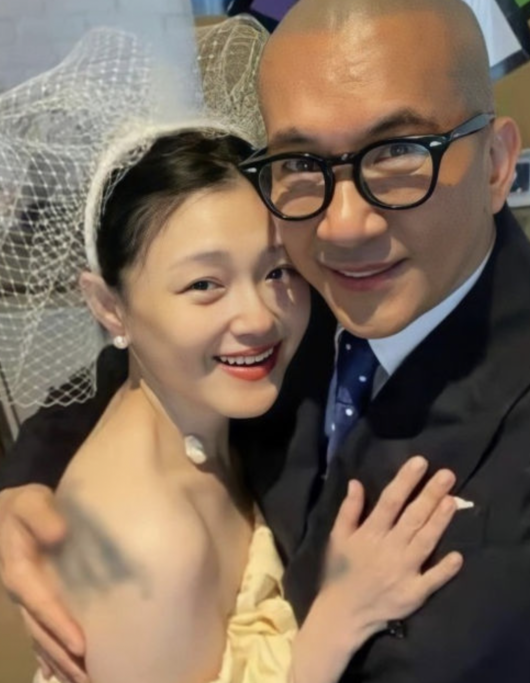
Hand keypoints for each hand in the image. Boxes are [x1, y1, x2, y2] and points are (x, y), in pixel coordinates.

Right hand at [0, 485, 87, 682]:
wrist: (7, 513)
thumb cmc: (23, 507)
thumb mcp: (31, 502)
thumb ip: (42, 516)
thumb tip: (59, 534)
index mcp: (20, 573)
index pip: (43, 605)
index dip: (61, 626)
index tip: (82, 647)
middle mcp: (21, 593)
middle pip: (42, 632)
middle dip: (64, 656)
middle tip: (88, 678)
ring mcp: (26, 600)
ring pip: (41, 637)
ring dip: (60, 661)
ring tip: (83, 681)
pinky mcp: (33, 600)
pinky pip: (40, 633)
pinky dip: (49, 654)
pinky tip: (60, 673)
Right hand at [292, 457, 461, 682]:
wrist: (342, 613)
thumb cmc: (340, 571)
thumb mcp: (337, 537)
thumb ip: (349, 510)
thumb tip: (356, 482)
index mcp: (370, 533)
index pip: (390, 501)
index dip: (406, 481)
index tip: (420, 462)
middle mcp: (388, 549)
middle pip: (412, 517)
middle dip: (430, 494)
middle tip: (448, 475)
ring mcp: (403, 571)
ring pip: (425, 542)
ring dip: (439, 521)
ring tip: (452, 501)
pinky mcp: (413, 593)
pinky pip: (432, 580)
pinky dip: (444, 569)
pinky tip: (458, 555)